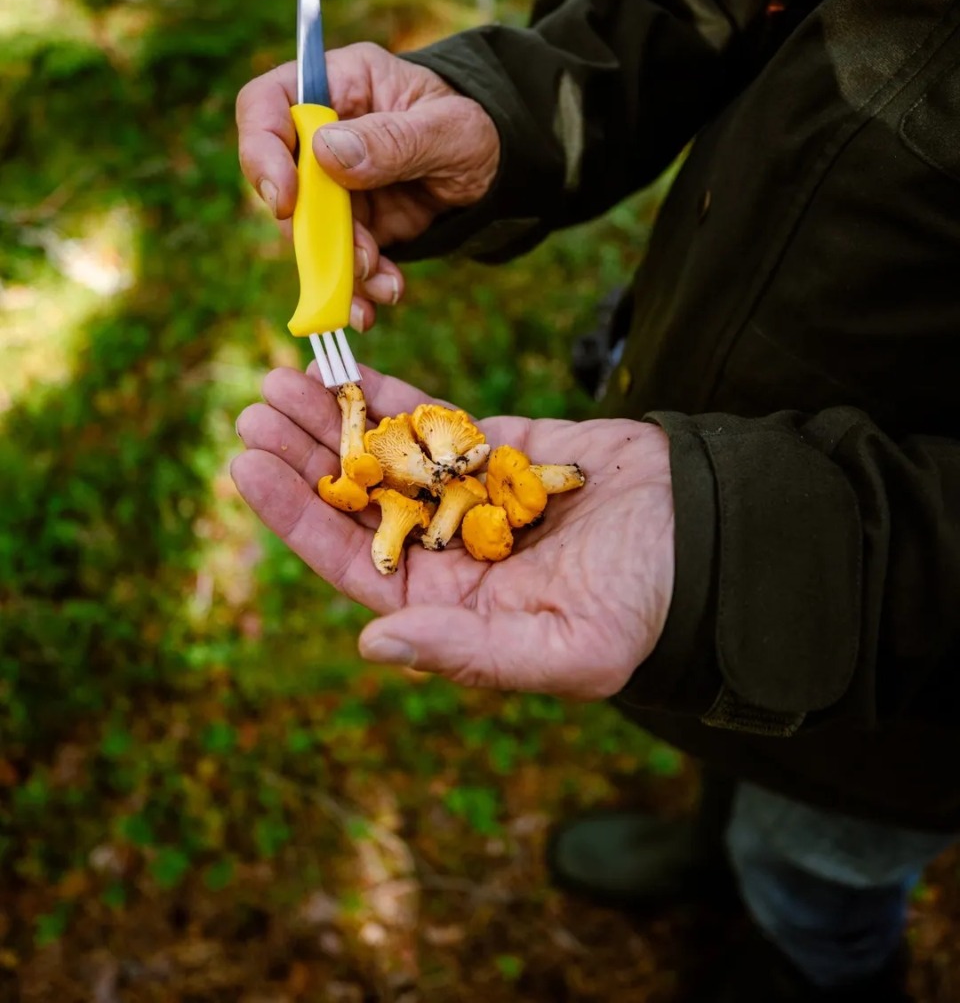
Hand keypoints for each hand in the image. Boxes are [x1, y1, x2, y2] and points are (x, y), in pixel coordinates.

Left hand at [232, 367, 674, 699]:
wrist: (715, 535)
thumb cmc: (646, 606)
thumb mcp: (565, 651)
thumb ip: (467, 652)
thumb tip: (371, 645)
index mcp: (451, 606)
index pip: (353, 560)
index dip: (298, 514)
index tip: (250, 466)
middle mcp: (448, 551)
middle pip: (357, 498)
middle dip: (304, 455)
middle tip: (252, 409)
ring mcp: (469, 494)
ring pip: (387, 453)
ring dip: (335, 418)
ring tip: (281, 378)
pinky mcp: (499, 448)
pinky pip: (434, 419)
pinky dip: (391, 395)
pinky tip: (347, 371)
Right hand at [236, 43, 500, 331]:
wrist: (509, 170)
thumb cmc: (482, 126)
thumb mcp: (450, 128)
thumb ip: (392, 140)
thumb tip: (325, 152)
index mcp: (342, 84)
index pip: (269, 105)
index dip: (261, 151)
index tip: (283, 201)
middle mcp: (328, 134)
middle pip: (284, 182)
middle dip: (313, 231)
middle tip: (356, 258)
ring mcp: (339, 183)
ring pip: (312, 233)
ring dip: (340, 267)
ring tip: (382, 285)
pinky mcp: (358, 223)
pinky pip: (343, 259)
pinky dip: (359, 284)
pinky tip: (385, 294)